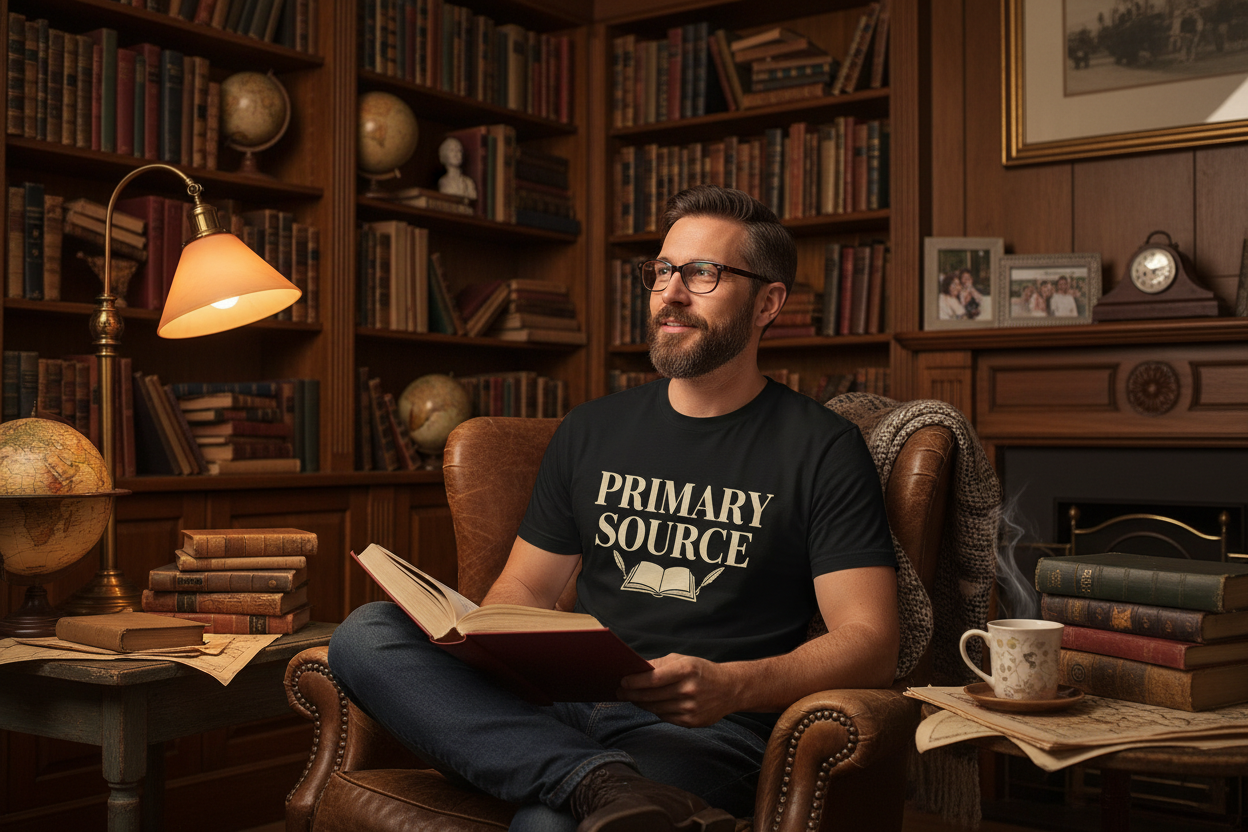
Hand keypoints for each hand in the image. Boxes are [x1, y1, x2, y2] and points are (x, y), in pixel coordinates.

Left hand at [617, 653, 738, 727]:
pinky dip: (655, 710)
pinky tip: (650, 705)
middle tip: (620, 691)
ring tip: (632, 697)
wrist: (729, 689)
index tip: (623, 681)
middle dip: (632, 694)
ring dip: (641, 703)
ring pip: (656, 708)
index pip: (654, 678)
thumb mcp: (683, 660)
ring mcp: (690, 708)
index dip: (636, 681)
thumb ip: (659, 665)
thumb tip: (635, 670)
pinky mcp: (691, 721)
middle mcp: (689, 690)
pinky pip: (665, 717)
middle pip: (652, 695)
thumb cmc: (702, 671)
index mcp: (687, 670)